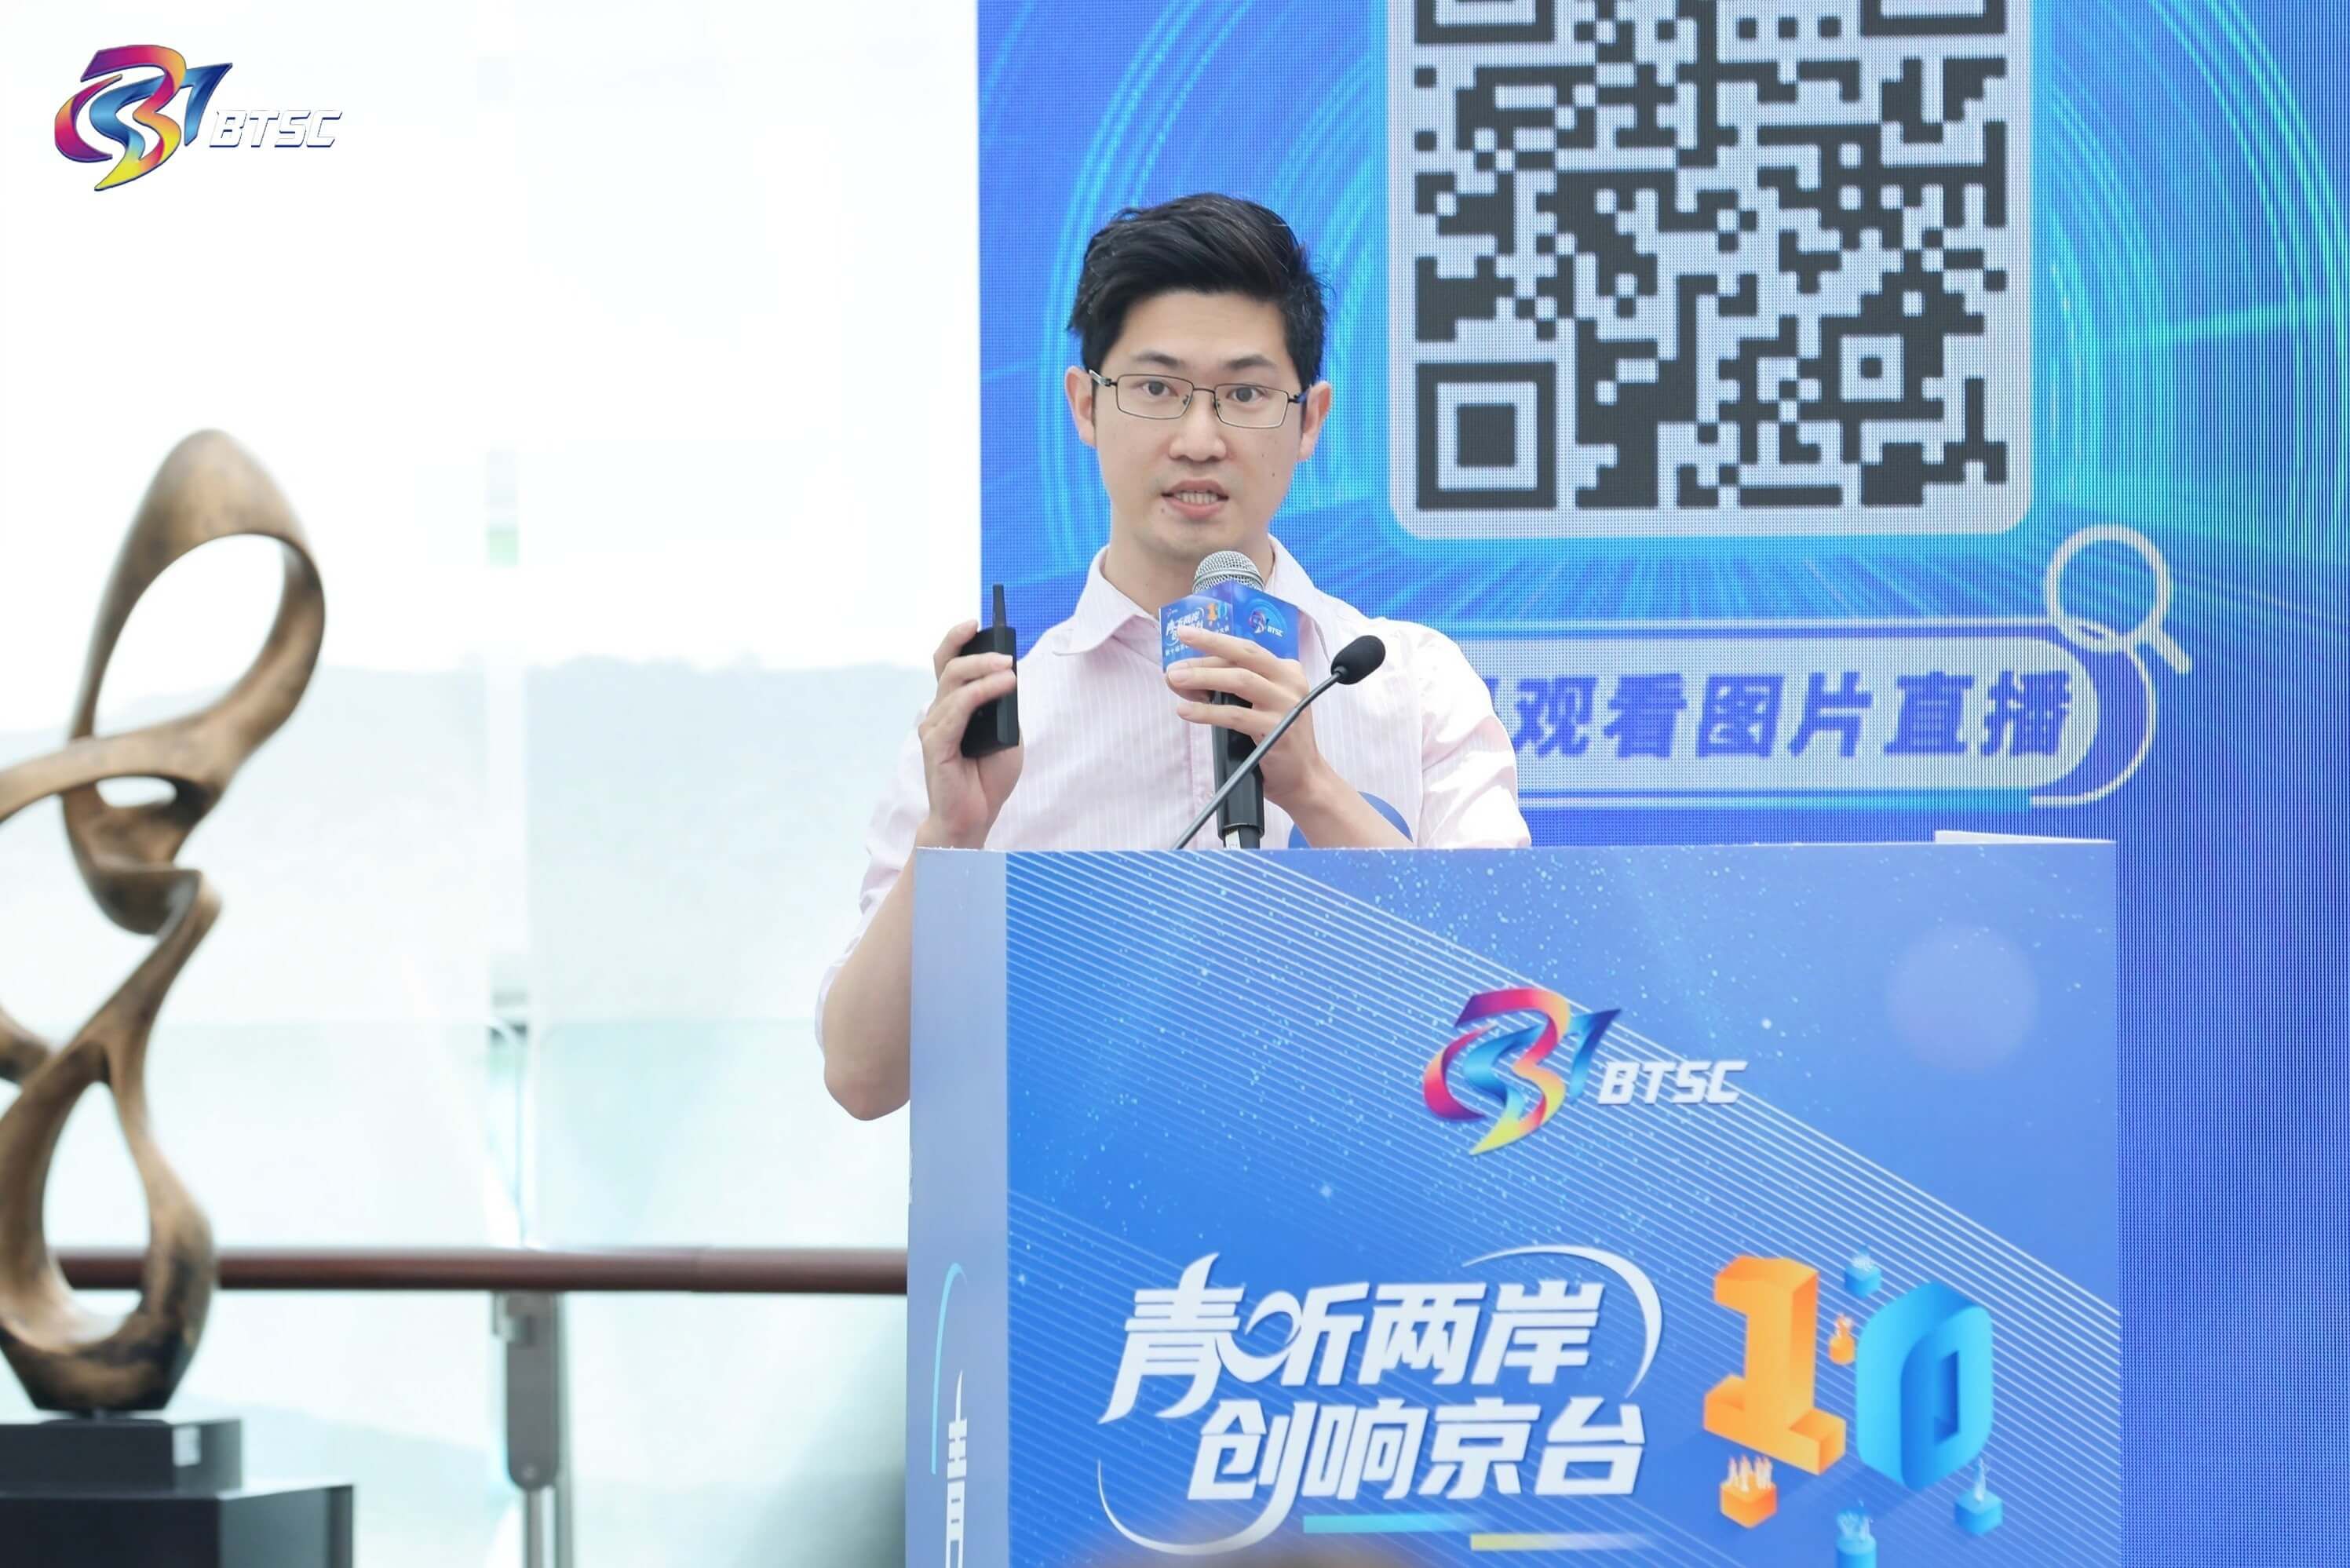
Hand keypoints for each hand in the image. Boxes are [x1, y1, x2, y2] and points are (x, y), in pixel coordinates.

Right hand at [916, 620, 1022, 848]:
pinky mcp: (936, 743)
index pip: (949, 664)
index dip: (958, 640)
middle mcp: (939, 712)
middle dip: (975, 650)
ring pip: (953, 684)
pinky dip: (980, 693)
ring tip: (1010, 670)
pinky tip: (1003, 687)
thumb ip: (1004, 709)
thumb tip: (1008, 678)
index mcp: (954, 708)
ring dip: (984, 671)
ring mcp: (935, 727)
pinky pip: (956, 709)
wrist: (974, 819)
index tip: (977, 622)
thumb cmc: (988, 779)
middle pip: (948, 666)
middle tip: (1004, 652)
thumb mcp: (1008, 736)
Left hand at [1165, 627, 1334, 812]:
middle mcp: (1290, 682)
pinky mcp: (1277, 729)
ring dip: (1204, 677)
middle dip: (1210, 643)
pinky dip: (1207, 712)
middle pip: (1245, 654)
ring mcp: (1286, 705)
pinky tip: (1186, 711)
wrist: (1302, 777)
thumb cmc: (1274, 739)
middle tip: (1180, 636)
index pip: (1245, 652)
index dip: (1212, 646)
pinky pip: (1236, 716)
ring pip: (1240, 680)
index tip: (1184, 640)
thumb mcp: (1255, 705)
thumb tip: (1181, 676)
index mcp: (1286, 670)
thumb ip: (1226, 688)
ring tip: (1175, 678)